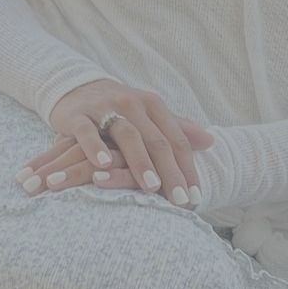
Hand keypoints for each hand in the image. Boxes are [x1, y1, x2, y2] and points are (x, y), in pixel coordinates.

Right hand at [21, 79, 214, 207]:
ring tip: (152, 187)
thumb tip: (211, 141)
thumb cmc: (118, 110)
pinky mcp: (78, 115)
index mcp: (152, 105)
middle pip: (156, 140)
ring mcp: (105, 107)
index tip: (196, 196)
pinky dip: (95, 147)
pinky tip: (102, 165)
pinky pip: (87, 132)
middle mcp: (132, 103)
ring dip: (141, 162)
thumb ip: (178, 128)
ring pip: (127, 135)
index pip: (176, 139)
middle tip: (180, 200)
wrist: (76, 88)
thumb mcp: (148, 115)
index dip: (188, 168)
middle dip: (170, 172)